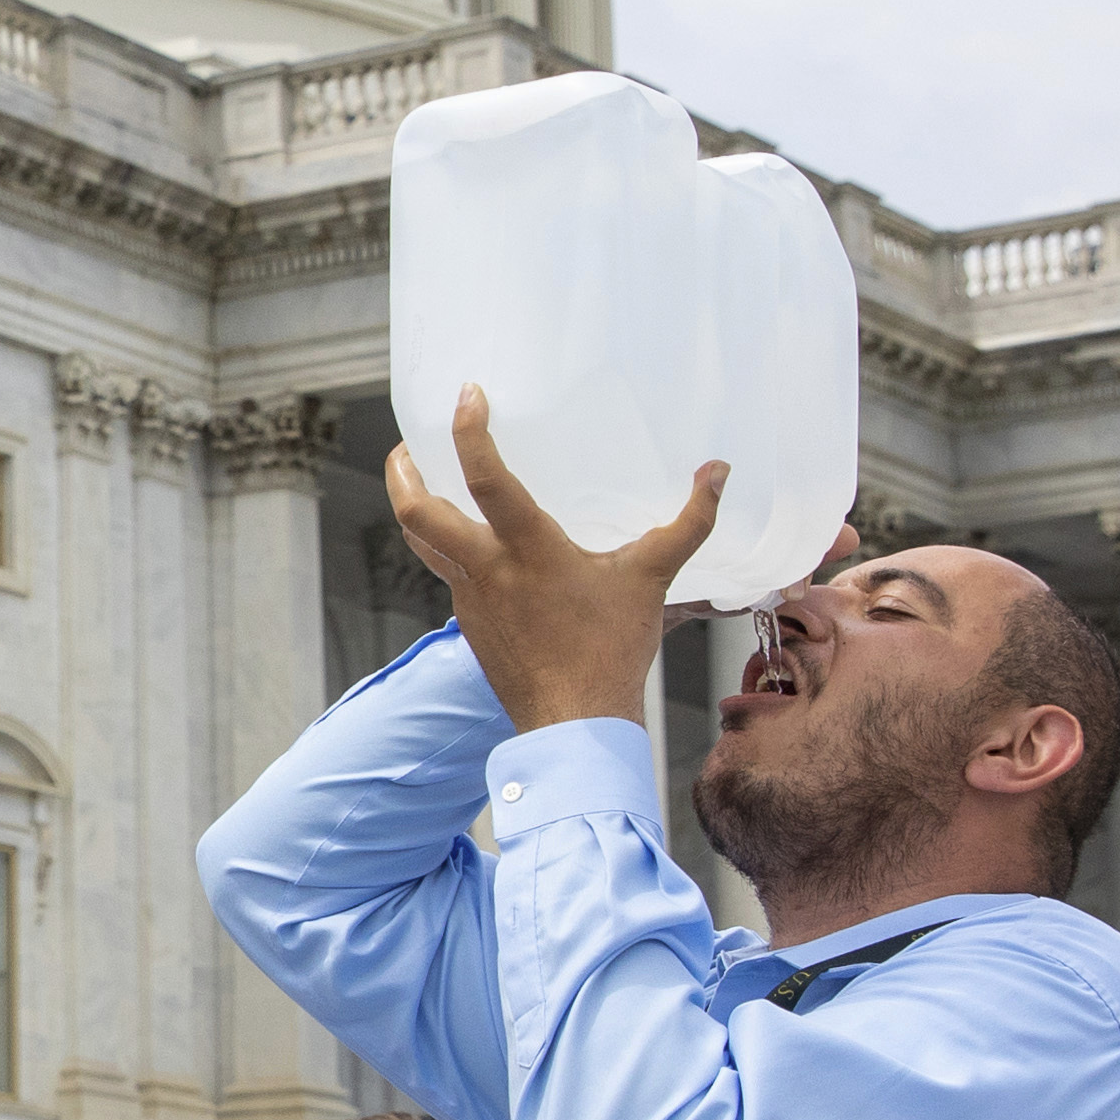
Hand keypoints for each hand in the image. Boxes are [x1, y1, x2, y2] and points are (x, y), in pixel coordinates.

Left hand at [386, 387, 727, 734]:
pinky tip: (469, 542)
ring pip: (422, 543)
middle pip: (417, 513)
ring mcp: (471, 599)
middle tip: (405, 444)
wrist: (574, 724)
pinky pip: (447, 573)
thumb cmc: (611, 652)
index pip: (484, 478)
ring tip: (419, 479)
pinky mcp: (470, 624)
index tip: (467, 396)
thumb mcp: (652, 579)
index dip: (468, 431)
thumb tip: (718, 473)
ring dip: (413, 507)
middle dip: (401, 473)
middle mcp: (487, 570)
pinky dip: (445, 547)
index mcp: (528, 550)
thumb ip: (688, 523)